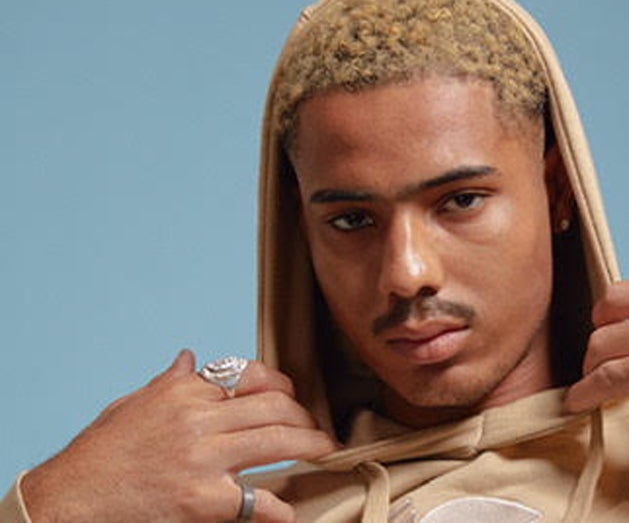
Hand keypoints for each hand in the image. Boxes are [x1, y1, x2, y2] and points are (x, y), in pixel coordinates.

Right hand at [21, 350, 338, 521]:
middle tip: (317, 429)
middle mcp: (199, 418)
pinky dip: (280, 509)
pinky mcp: (204, 500)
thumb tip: (190, 357)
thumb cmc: (98, 456)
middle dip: (304, 416)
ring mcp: (204, 458)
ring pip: (279, 441)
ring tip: (324, 452)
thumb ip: (168, 381)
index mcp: (184, 392)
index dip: (282, 385)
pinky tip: (290, 511)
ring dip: (311, 446)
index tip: (292, 396)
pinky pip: (258, 501)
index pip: (251, 375)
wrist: (68, 502)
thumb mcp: (131, 406)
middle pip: (275, 405)